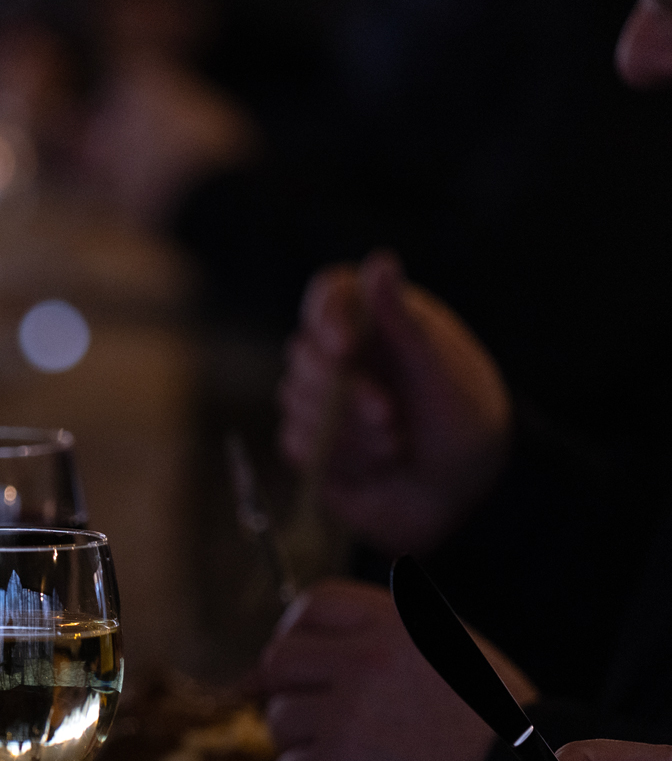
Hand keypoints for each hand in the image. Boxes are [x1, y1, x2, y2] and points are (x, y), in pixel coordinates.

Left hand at [257, 579, 534, 760]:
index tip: (303, 666)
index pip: (315, 604)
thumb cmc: (493, 735)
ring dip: (304, 746)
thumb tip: (270, 664)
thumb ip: (377, 644)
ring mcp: (350, 715)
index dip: (296, 633)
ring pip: (279, 720)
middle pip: (279, 661)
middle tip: (320, 723)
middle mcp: (368, 661)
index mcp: (399, 626)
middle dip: (289, 694)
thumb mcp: (453, 658)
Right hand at [280, 251, 511, 553]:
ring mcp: (323, 400)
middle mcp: (346, 355)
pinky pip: (295, 442)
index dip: (326, 317)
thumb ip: (404, 323)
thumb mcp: (444, 376)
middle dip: (343, 392)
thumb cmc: (466, 428)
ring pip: (294, 401)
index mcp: (381, 322)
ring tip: (395, 446)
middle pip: (302, 351)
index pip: (329, 293)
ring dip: (346, 430)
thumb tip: (379, 261)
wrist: (463, 500)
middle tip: (390, 417)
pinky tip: (373, 465)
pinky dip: (335, 458)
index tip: (346, 350)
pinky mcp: (310, 442)